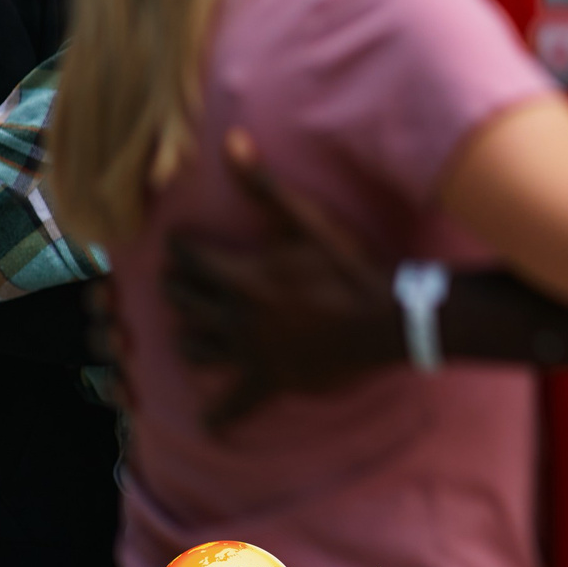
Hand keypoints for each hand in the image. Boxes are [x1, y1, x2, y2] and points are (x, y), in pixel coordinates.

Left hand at [161, 130, 402, 432]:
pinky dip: (222, 416)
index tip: (180, 240)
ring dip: (190, 336)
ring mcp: (250, 353)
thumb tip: (230, 140)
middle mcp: (235, 318)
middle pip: (186, 302)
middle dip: (179, 286)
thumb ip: (264, 185)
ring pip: (198, 347)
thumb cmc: (349, 263)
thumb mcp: (309, 219)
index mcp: (239, 276)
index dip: (181, 247)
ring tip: (191, 330)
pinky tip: (211, 426)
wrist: (388, 317)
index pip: (189, 259)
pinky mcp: (271, 381)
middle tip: (182, 278)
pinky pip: (236, 404)